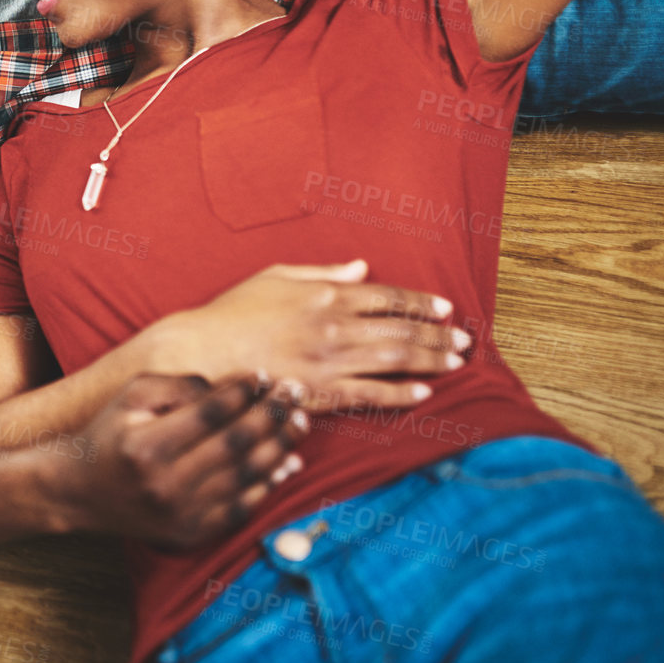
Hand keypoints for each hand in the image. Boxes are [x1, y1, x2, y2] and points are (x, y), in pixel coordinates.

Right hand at [48, 373, 306, 549]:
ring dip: (280, 447)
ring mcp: (180, 514)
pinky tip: (288, 462)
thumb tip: (235, 388)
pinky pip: (241, 508)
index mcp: (146, 446)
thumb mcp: (132, 395)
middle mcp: (165, 484)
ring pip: (245, 477)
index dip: (242, 392)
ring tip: (300, 421)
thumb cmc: (110, 433)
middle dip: (271, 414)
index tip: (264, 375)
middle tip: (295, 391)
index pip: (209, 414)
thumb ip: (180, 385)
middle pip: (234, 445)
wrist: (81, 491)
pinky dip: (269, 485)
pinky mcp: (190, 534)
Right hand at [146, 260, 468, 412]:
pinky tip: (421, 394)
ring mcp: (327, 360)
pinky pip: (369, 394)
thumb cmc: (232, 313)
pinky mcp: (318, 391)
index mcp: (323, 293)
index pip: (387, 296)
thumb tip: (361, 268)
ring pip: (392, 359)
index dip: (421, 303)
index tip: (444, 308)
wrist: (200, 352)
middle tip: (462, 341)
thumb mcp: (275, 276)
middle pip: (400, 329)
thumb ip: (322, 272)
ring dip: (428, 360)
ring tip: (454, 363)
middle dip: (436, 334)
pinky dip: (399, 393)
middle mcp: (333, 325)